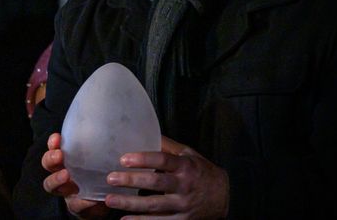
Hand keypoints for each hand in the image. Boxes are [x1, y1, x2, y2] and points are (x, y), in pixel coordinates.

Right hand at [41, 133, 110, 218]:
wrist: (107, 202)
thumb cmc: (102, 176)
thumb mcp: (102, 161)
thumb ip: (102, 150)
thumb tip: (115, 131)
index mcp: (68, 161)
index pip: (54, 148)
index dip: (52, 143)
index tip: (58, 137)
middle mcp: (62, 175)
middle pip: (47, 164)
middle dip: (50, 158)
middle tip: (59, 155)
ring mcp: (66, 191)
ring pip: (50, 185)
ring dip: (56, 179)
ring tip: (66, 175)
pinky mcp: (75, 207)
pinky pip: (74, 205)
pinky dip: (81, 202)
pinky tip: (90, 200)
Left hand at [104, 136, 228, 218]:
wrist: (225, 196)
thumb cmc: (201, 172)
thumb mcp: (189, 155)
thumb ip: (167, 146)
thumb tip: (142, 132)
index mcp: (185, 166)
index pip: (163, 160)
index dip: (143, 159)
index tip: (123, 159)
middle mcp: (184, 185)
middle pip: (155, 183)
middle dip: (131, 181)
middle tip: (111, 179)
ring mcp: (183, 205)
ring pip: (154, 205)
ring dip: (130, 204)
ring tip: (110, 200)